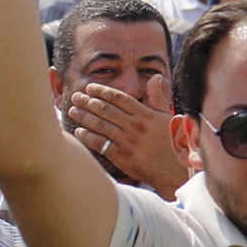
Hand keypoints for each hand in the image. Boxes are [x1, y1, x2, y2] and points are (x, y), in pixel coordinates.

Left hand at [67, 78, 186, 197]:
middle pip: (106, 109)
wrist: (174, 170)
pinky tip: (79, 131)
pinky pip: (101, 144)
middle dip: (88, 101)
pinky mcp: (122, 157)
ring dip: (84, 117)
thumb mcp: (167, 116)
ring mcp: (128, 142)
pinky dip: (88, 137)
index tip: (90, 87)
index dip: (102, 91)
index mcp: (146, 114)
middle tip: (76, 96)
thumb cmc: (171, 142)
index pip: (119, 98)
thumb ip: (157, 97)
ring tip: (73, 111)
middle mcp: (135, 126)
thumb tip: (156, 77)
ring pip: (101, 125)